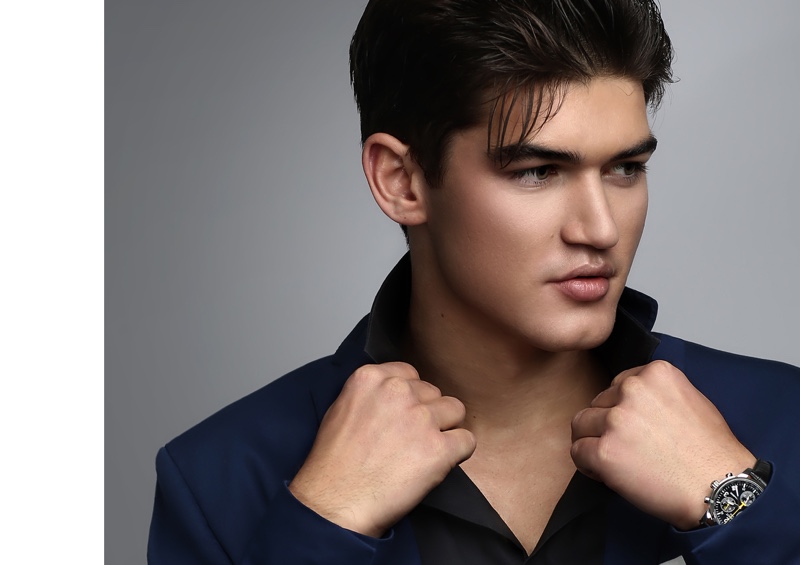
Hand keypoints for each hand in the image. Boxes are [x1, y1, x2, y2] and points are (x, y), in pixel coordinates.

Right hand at [289, 362, 475, 536]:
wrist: (336, 502)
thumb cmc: (333, 464)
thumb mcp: (340, 409)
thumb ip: (371, 394)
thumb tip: (394, 396)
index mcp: (371, 378)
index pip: (410, 375)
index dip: (411, 397)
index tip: (404, 415)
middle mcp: (398, 392)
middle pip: (433, 393)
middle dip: (427, 413)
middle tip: (411, 439)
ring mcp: (421, 419)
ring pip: (455, 410)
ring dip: (445, 429)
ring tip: (425, 450)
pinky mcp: (439, 448)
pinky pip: (467, 440)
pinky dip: (458, 453)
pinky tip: (438, 464)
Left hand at [570, 360, 754, 529]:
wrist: (721, 487)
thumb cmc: (710, 452)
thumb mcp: (690, 399)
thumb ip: (655, 392)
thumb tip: (627, 399)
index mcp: (655, 373)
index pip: (616, 386)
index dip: (621, 410)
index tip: (633, 428)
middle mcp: (632, 390)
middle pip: (597, 404)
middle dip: (607, 426)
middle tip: (629, 449)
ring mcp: (616, 420)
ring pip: (581, 424)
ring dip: (593, 442)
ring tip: (618, 461)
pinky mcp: (605, 451)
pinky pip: (577, 451)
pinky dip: (588, 464)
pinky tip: (608, 473)